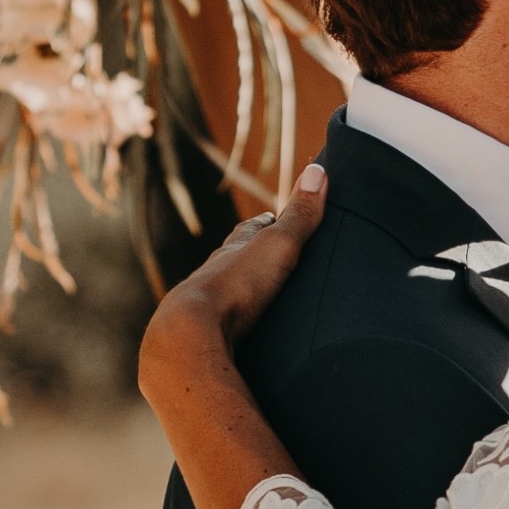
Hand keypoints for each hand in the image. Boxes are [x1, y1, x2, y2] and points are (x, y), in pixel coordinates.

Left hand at [145, 163, 328, 360]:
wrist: (190, 334)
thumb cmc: (235, 285)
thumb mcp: (277, 245)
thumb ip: (299, 215)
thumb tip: (318, 170)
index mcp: (234, 250)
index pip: (251, 229)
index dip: (265, 223)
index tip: (273, 216)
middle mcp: (216, 274)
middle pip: (237, 260)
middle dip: (253, 258)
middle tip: (272, 258)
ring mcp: (208, 307)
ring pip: (229, 294)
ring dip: (244, 294)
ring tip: (264, 301)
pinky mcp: (207, 338)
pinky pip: (227, 328)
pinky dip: (239, 326)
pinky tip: (248, 336)